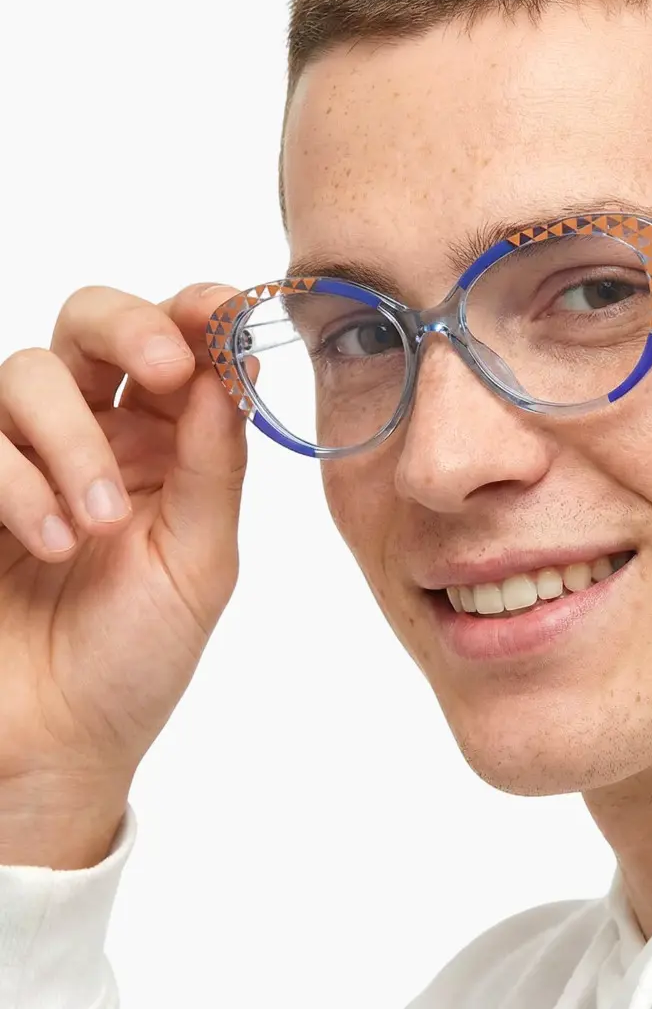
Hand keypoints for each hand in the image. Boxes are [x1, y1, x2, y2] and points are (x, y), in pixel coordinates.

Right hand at [0, 282, 247, 868]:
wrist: (56, 742)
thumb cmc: (134, 657)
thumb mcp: (200, 561)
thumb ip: (214, 465)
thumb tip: (228, 371)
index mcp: (165, 448)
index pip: (176, 347)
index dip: (198, 314)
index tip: (222, 311)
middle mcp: (93, 436)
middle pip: (91, 325)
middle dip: (130, 327)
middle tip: (166, 365)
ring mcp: (21, 457)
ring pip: (29, 374)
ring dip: (71, 441)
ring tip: (96, 527)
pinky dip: (17, 482)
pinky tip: (50, 543)